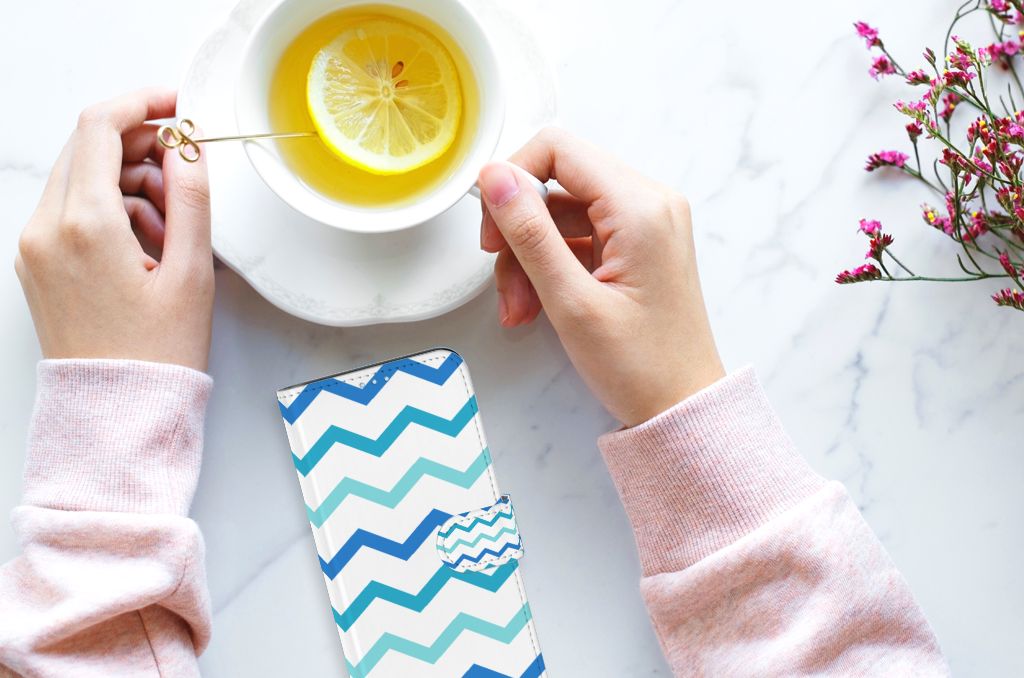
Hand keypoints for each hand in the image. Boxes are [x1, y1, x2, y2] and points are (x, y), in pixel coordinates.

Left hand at [15, 88, 213, 371]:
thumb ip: (192, 198)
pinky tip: (147, 244)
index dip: (143, 103)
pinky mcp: (37, 263)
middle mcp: (47, 229)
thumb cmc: (157, 354)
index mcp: (85, 225)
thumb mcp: (192, 273)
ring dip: (129, 182)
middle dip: (141, 147)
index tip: (177, 105)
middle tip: (185, 173)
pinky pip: (72, 210)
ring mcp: (35, 246)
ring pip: (81, 178)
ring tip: (173, 228)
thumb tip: (188, 147)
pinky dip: (110, 209)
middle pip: (88, 148)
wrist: (117, 412)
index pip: (101, 127)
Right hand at [478, 128, 723, 426]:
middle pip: (557, 182)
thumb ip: (529, 233)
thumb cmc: (641, 366)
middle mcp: (649, 203)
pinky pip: (578, 237)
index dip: (513, 179)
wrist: (682, 408)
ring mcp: (645, 224)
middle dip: (519, 230)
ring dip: (529, 257)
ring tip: (520, 309)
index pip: (558, 149)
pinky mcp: (637, 245)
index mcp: (640, 207)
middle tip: (502, 278)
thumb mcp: (571, 301)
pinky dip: (550, 267)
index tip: (492, 227)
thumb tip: (494, 177)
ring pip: (561, 213)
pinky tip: (537, 306)